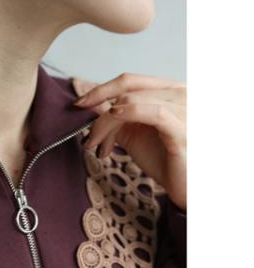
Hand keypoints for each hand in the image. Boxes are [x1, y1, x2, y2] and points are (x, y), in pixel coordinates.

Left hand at [71, 73, 185, 211]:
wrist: (188, 187)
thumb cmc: (164, 160)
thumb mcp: (135, 134)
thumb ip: (116, 119)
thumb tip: (91, 106)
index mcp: (169, 91)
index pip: (130, 80)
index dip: (101, 89)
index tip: (78, 105)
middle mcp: (180, 93)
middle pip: (128, 89)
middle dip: (100, 110)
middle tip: (86, 135)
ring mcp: (185, 108)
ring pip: (133, 100)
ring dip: (106, 122)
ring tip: (96, 145)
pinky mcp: (183, 128)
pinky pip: (153, 112)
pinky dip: (128, 112)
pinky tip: (113, 120)